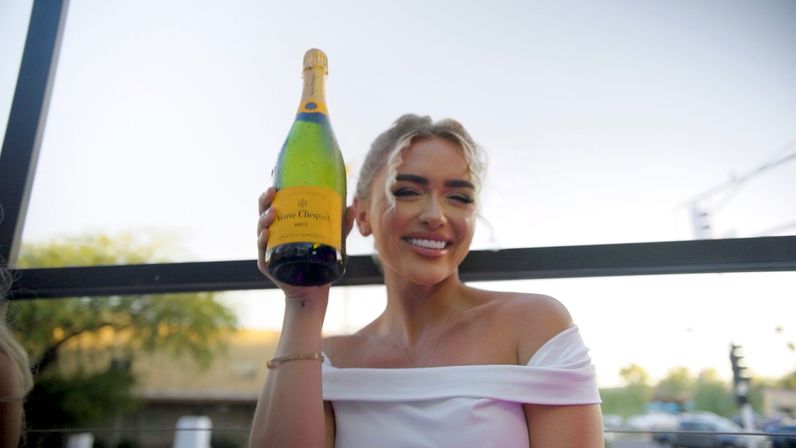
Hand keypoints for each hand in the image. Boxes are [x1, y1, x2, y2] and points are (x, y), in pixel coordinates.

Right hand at [257, 187, 355, 301]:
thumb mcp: (333, 241)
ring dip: (264, 219)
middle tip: (272, 191)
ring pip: (261, 230)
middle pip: (264, 213)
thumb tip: (351, 206)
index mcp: (285, 226)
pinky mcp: (268, 264)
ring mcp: (269, 250)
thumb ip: (341, 225)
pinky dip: (263, 241)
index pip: (274, 205)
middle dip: (265, 200)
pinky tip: (266, 234)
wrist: (314, 291)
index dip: (271, 192)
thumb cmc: (320, 264)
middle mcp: (274, 236)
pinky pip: (263, 251)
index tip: (275, 178)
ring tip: (273, 212)